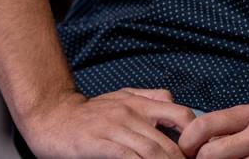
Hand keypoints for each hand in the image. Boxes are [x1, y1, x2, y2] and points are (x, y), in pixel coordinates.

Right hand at [20, 87, 196, 158]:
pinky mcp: (98, 143)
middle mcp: (130, 113)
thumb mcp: (120, 97)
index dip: (195, 136)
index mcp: (139, 102)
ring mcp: (114, 128)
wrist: (50, 115)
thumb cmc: (87, 113)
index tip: (197, 155)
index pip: (180, 114)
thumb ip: (148, 98)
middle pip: (169, 142)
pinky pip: (128, 158)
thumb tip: (173, 102)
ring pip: (152, 151)